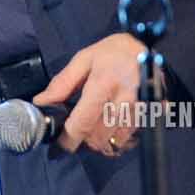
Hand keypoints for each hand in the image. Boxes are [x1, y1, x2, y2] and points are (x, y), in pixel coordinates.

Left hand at [30, 33, 148, 155]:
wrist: (150, 46)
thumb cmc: (114, 52)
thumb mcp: (84, 59)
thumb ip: (62, 83)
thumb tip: (41, 102)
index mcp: (103, 83)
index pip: (83, 123)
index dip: (68, 140)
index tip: (60, 147)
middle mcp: (124, 99)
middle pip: (99, 138)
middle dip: (85, 140)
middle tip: (80, 131)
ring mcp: (141, 109)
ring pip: (116, 142)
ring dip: (103, 142)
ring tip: (97, 128)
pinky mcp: (152, 116)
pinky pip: (132, 140)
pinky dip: (120, 140)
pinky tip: (114, 128)